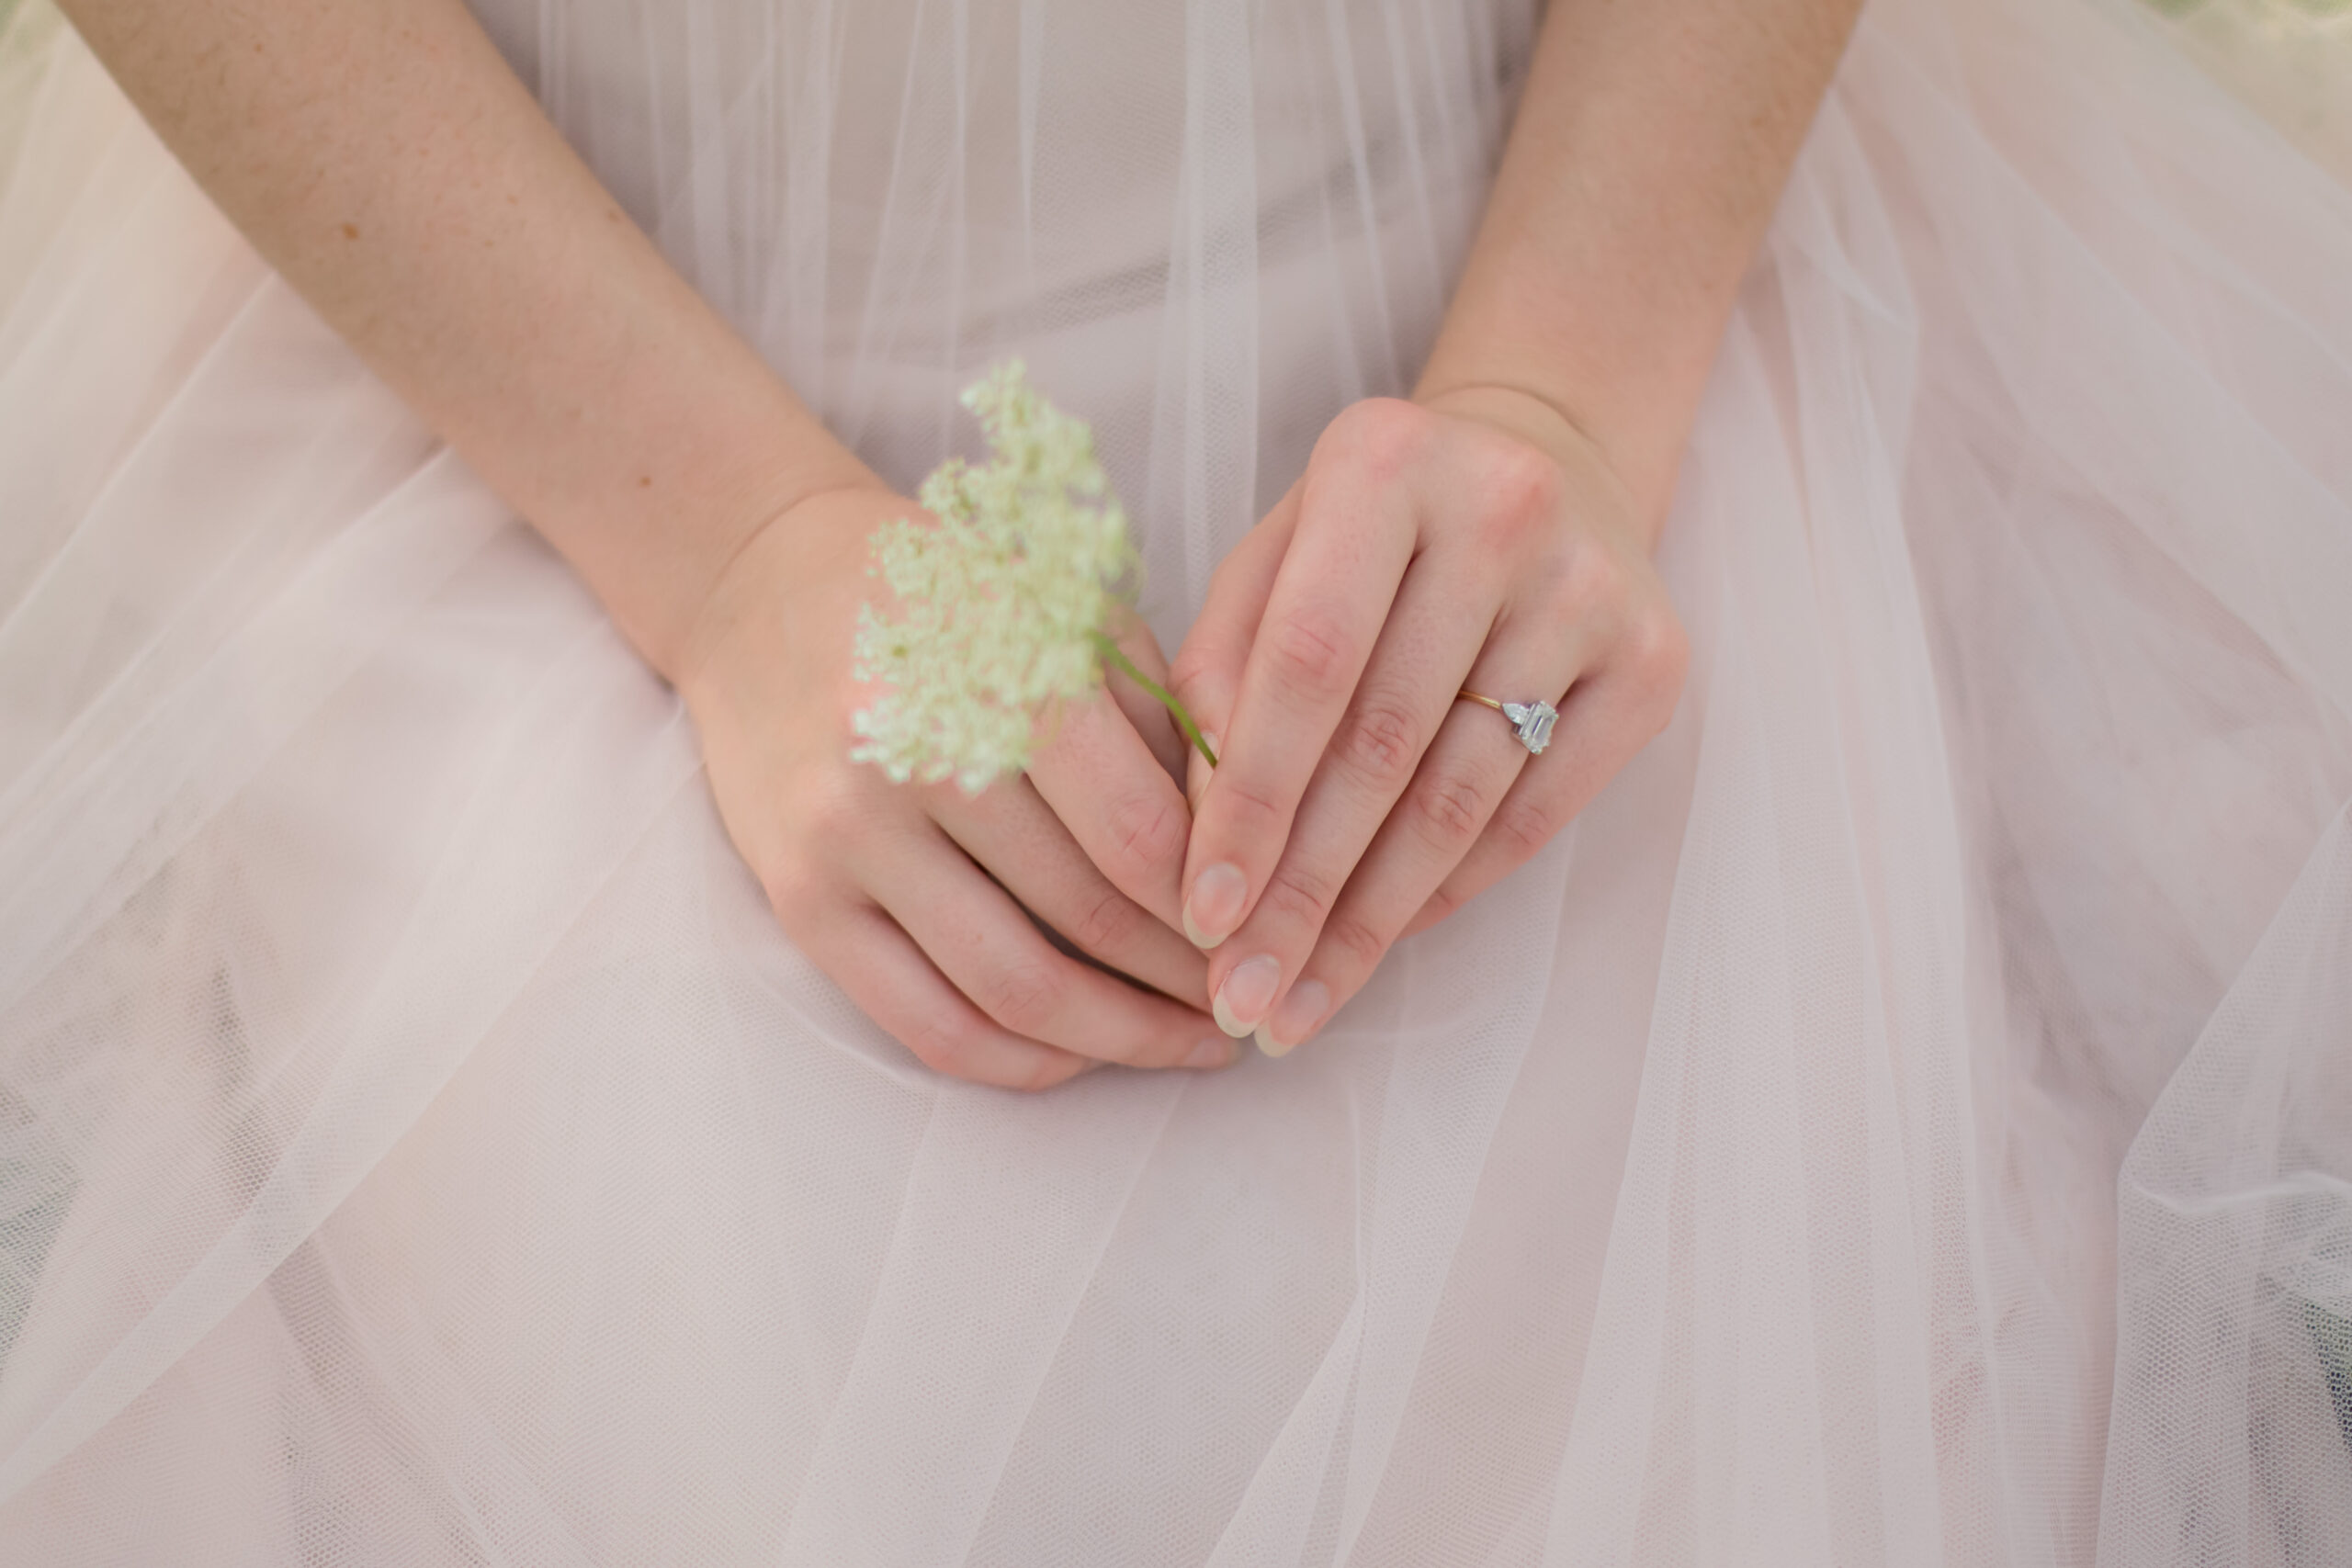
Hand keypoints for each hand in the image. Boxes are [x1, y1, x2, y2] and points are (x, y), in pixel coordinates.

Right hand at [679, 486, 1230, 1089]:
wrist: (755, 586)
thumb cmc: (943, 597)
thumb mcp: (1062, 612)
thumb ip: (1156, 722)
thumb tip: (1245, 855)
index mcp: (993, 671)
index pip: (1136, 832)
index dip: (1219, 902)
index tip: (1269, 930)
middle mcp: (911, 758)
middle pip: (1087, 917)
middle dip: (1189, 977)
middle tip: (1252, 997)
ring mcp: (846, 841)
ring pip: (1015, 990)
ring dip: (1123, 1038)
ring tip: (1192, 1043)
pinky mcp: (801, 904)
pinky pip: (926, 1025)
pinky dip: (1022, 1060)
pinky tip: (1085, 1054)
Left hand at [1169, 391, 1687, 1054]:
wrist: (1550, 466)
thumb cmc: (1374, 531)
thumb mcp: (1275, 556)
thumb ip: (1220, 668)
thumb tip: (1199, 830)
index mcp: (1383, 462)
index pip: (1304, 664)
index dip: (1249, 801)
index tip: (1200, 915)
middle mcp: (1501, 510)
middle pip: (1382, 746)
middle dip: (1299, 892)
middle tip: (1241, 996)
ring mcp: (1590, 589)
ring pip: (1459, 799)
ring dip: (1369, 920)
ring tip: (1297, 1000)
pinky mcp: (1652, 661)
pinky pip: (1533, 814)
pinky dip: (1446, 890)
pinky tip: (1382, 941)